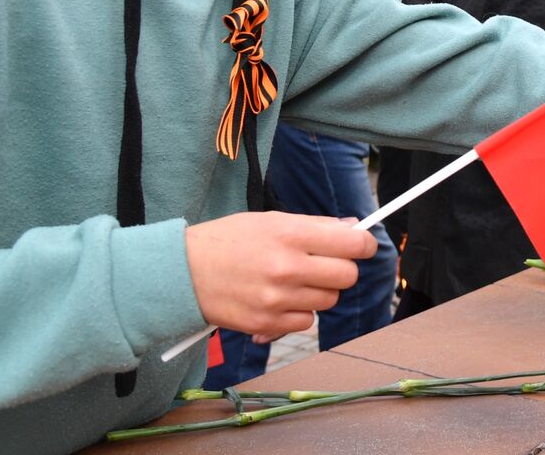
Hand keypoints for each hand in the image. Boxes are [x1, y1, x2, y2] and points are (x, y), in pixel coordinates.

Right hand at [185, 212, 376, 337]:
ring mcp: (277, 299)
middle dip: (341, 269)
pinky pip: (306, 322)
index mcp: (289, 234)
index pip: (352, 244)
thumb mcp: (270, 220)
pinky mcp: (267, 324)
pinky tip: (278, 299)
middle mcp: (287, 268)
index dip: (364, 244)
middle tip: (323, 263)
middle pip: (347, 276)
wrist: (181, 274)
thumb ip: (315, 226)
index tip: (362, 245)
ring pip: (328, 300)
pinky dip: (299, 313)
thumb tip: (354, 228)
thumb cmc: (227, 241)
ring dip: (319, 291)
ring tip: (293, 280)